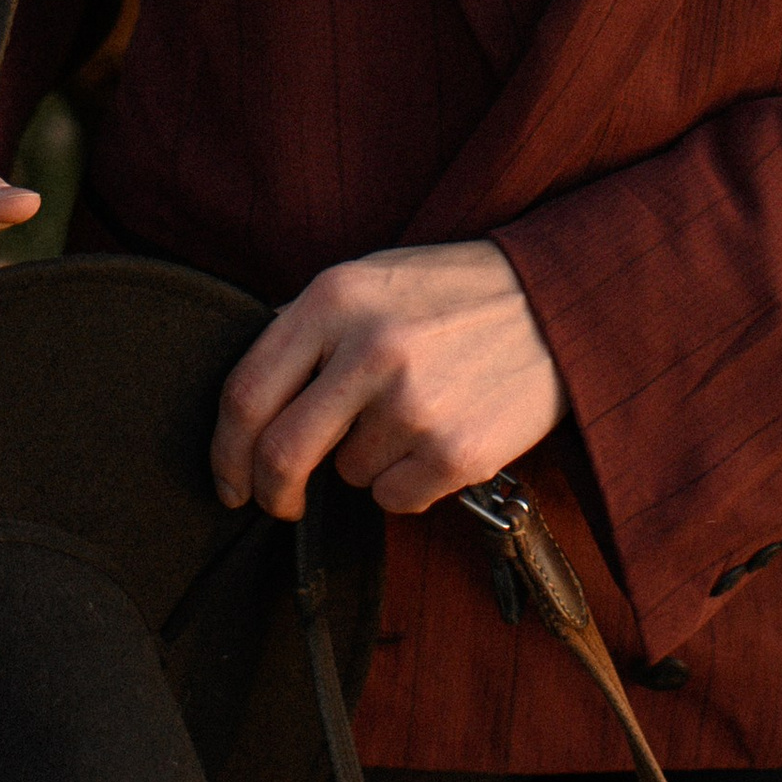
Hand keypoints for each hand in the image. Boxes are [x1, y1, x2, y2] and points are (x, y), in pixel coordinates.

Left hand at [211, 239, 566, 521]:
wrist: (556, 303)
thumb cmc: (452, 294)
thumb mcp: (369, 279)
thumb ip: (306, 328)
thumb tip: (249, 400)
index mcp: (333, 298)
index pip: (246, 392)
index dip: (225, 451)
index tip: (228, 480)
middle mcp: (368, 348)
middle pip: (281, 453)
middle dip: (271, 492)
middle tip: (280, 502)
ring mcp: (413, 403)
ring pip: (346, 475)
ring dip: (363, 463)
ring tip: (412, 413)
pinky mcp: (454, 451)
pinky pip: (394, 498)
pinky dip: (405, 482)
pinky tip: (438, 436)